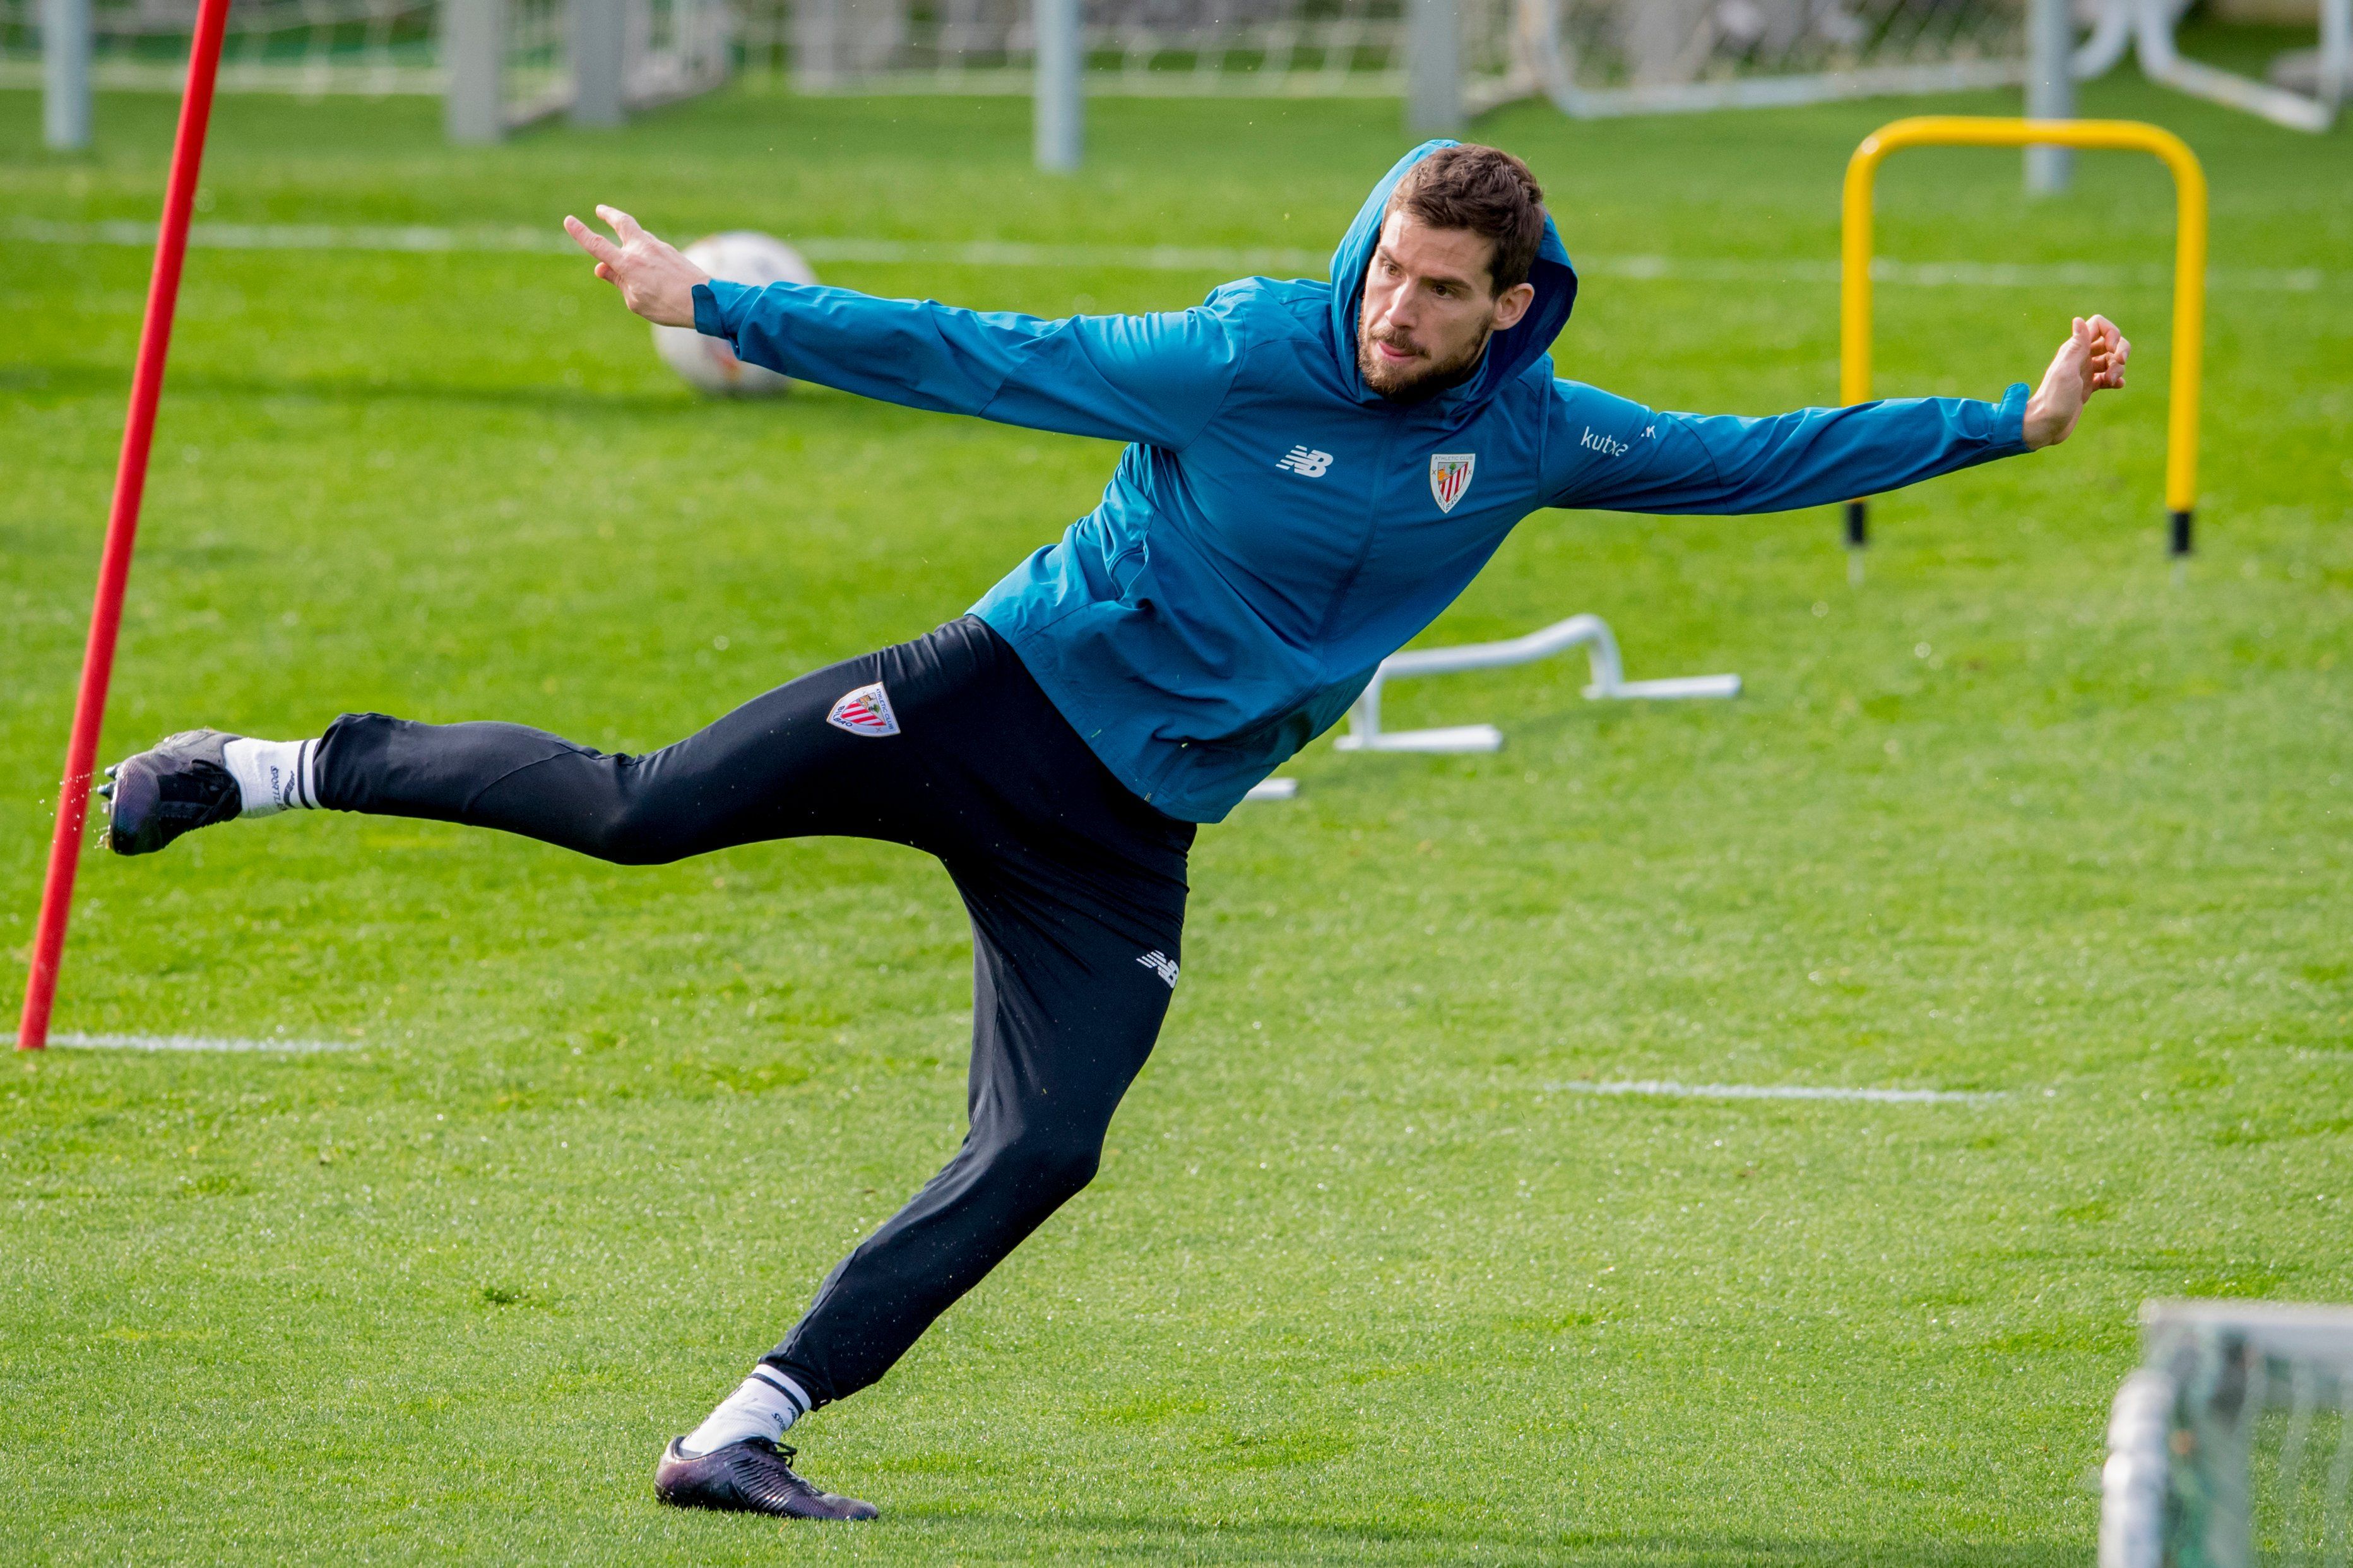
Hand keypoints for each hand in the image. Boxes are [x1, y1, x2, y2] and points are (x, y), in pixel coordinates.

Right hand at [563, 204, 708, 327]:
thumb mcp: (636, 301)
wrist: (705, 301)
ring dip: (630, 239)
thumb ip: (617, 281)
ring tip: (627, 254)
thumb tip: (601, 267)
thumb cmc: (668, 306)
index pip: (597, 246)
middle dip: (610, 214)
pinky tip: (650, 267)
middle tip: (601, 209)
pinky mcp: (671, 251)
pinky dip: (645, 252)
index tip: (569, 220)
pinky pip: (652, 247)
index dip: (581, 233)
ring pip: (639, 236)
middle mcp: (642, 250)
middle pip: (623, 223)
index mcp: (628, 264)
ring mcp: (659, 247)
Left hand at [2023, 314, 2129, 449]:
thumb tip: (2077, 320)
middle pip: (2109, 342)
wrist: (2045, 425)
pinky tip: (2116, 386)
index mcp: (2074, 349)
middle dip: (2120, 351)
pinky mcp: (2088, 388)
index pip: (2098, 325)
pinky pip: (2108, 377)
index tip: (2112, 349)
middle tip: (2118, 365)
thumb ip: (2076, 347)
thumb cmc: (2054, 399)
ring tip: (2110, 381)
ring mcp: (2085, 373)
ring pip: (2111, 360)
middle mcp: (2080, 358)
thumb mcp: (2066, 371)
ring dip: (2118, 368)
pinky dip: (2116, 380)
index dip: (2112, 332)